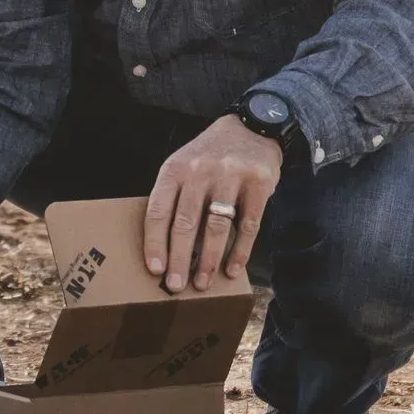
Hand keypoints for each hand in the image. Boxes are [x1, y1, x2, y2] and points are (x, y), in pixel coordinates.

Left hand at [144, 113, 283, 292]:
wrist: (251, 127)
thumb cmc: (209, 155)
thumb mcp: (183, 165)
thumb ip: (174, 197)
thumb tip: (165, 246)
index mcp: (175, 169)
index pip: (158, 210)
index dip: (155, 242)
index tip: (154, 269)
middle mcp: (200, 171)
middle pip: (185, 223)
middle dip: (179, 259)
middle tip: (175, 286)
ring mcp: (230, 177)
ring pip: (216, 226)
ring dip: (209, 260)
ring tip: (203, 283)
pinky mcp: (258, 184)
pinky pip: (248, 224)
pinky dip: (240, 250)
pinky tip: (232, 268)